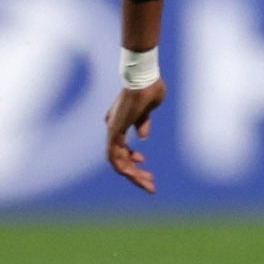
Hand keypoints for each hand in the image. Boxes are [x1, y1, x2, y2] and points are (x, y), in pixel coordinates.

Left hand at [105, 79, 166, 193]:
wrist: (143, 79)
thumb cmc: (148, 88)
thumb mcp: (148, 109)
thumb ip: (143, 122)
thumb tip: (142, 137)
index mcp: (119, 123)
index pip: (121, 148)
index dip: (132, 158)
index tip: (144, 160)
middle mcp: (113, 128)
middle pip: (121, 158)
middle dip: (136, 173)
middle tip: (150, 185)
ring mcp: (112, 131)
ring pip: (118, 162)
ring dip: (133, 175)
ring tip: (149, 184)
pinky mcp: (114, 132)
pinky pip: (115, 157)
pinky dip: (125, 167)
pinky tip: (135, 175)